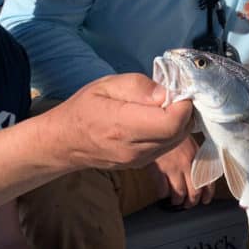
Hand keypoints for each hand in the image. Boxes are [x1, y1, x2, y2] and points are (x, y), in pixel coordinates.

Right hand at [48, 73, 193, 171]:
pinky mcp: (143, 164)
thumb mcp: (106, 85)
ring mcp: (139, 160)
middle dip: (184, 111)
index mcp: (123, 126)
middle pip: (179, 132)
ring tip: (162, 105)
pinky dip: (171, 131)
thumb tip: (166, 94)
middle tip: (173, 94)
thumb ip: (138, 87)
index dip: (183, 104)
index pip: (171, 123)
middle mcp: (134, 149)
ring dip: (179, 121)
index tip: (177, 90)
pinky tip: (156, 118)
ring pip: (177, 140)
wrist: (64, 142)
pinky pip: (168, 146)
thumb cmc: (83, 109)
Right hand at [148, 136, 216, 207]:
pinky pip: (162, 190)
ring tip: (175, 200)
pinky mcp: (158, 170)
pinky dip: (163, 194)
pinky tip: (163, 192)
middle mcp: (187, 165)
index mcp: (197, 158)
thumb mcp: (190, 144)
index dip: (207, 195)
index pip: (208, 182)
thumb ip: (196, 159)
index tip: (205, 200)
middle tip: (188, 204)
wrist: (158, 124)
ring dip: (177, 201)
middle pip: (194, 193)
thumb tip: (202, 174)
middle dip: (191, 202)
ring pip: (178, 195)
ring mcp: (173, 168)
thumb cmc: (174, 134)